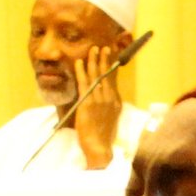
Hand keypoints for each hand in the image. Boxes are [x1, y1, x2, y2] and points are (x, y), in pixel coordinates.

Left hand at [70, 46, 127, 167]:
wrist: (98, 147)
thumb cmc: (102, 136)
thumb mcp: (111, 119)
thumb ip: (109, 107)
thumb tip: (106, 99)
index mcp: (115, 102)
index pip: (113, 80)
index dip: (111, 68)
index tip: (111, 57)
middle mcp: (109, 98)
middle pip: (107, 75)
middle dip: (105, 60)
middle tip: (103, 48)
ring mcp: (99, 100)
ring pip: (96, 76)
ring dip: (94, 61)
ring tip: (93, 50)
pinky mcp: (88, 103)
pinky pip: (84, 83)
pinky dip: (82, 71)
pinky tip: (79, 62)